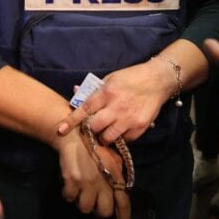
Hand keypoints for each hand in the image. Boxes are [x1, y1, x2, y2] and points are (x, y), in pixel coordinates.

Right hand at [54, 129, 131, 218]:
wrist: (73, 136)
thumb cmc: (93, 145)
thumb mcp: (112, 157)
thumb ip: (117, 173)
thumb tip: (119, 190)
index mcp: (116, 175)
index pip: (124, 202)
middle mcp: (103, 181)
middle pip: (104, 212)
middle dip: (97, 210)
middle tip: (92, 202)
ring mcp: (87, 182)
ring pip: (85, 208)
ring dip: (81, 202)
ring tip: (80, 190)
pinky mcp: (72, 181)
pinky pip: (69, 198)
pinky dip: (68, 194)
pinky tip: (69, 184)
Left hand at [55, 58, 172, 143]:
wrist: (158, 80)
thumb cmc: (131, 78)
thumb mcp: (111, 78)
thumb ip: (94, 90)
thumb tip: (75, 92)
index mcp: (107, 92)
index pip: (85, 109)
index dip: (71, 121)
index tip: (60, 130)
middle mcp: (117, 107)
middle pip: (95, 128)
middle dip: (92, 129)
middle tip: (94, 126)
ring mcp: (129, 119)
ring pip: (108, 138)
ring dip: (105, 136)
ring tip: (108, 130)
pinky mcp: (140, 127)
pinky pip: (125, 140)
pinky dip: (121, 138)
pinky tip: (123, 129)